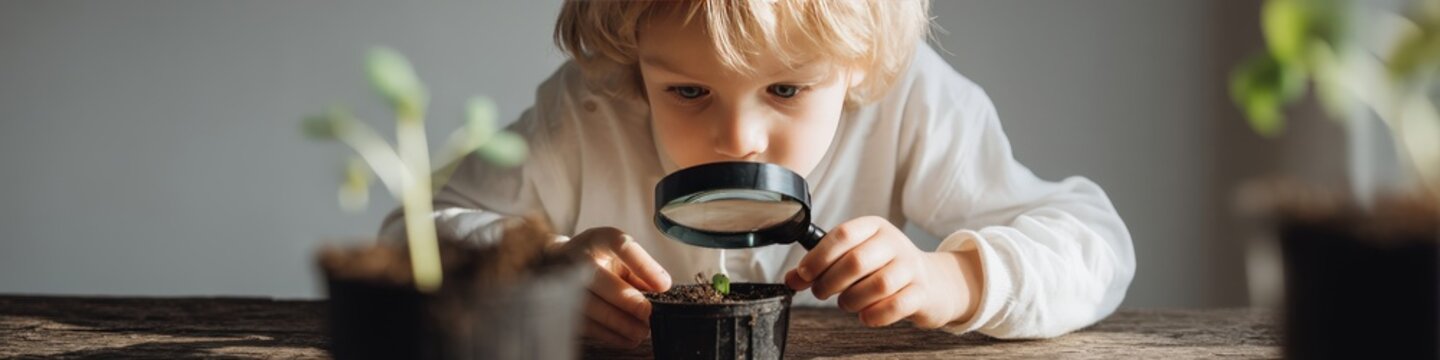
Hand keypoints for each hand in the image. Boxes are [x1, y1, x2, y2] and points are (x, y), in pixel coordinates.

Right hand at [561, 227, 671, 347]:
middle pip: (599, 279)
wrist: (558, 262)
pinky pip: (586, 324)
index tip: (663, 285)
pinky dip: (609, 334)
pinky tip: (626, 338)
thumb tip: (662, 286)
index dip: (642, 266)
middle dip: (627, 300)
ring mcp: (564, 282)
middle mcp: (578, 258)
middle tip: (647, 313)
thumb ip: (641, 269)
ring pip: (591, 306)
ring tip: (640, 331)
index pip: (620, 246)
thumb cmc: (599, 259)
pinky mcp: (562, 306)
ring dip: (619, 322)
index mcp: (599, 240)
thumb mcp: (620, 255)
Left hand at [784, 216, 981, 328]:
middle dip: (830, 282)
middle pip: (856, 261)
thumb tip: (791, 279)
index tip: (802, 275)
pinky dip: (875, 314)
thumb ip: (823, 266)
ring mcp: (911, 267)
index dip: (817, 257)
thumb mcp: (855, 258)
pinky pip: (896, 305)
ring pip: (878, 284)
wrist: (932, 283)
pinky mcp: (922, 292)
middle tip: (821, 292)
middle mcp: (893, 242)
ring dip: (852, 300)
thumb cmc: (885, 268)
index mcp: (873, 227)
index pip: (841, 235)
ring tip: (846, 303)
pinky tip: (866, 315)